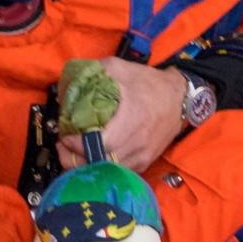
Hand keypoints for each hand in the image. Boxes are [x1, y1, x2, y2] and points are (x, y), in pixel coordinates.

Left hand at [60, 58, 190, 173]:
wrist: (180, 98)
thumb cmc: (148, 83)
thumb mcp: (119, 68)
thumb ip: (92, 73)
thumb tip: (66, 87)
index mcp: (131, 120)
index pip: (99, 144)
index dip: (77, 146)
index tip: (64, 136)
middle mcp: (137, 143)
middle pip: (99, 164)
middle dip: (74, 159)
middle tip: (62, 147)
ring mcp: (141, 157)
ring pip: (108, 173)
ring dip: (86, 166)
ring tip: (73, 153)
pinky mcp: (144, 163)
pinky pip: (118, 173)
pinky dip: (102, 169)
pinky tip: (92, 158)